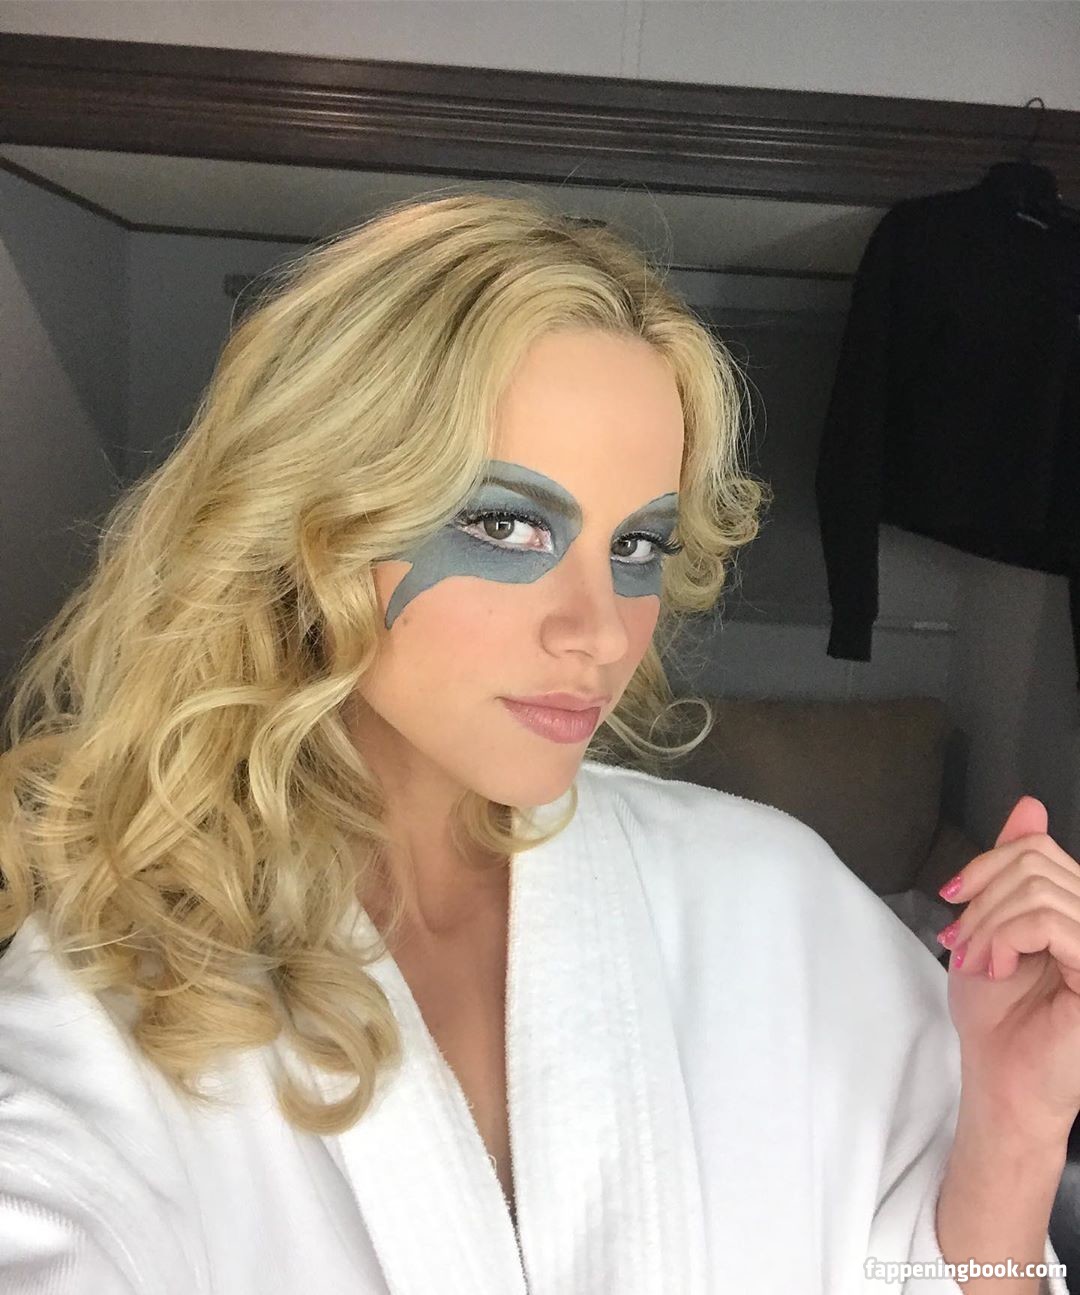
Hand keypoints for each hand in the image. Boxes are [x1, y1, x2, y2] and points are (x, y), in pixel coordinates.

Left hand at [938, 795, 1079, 1142]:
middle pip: (1035, 862)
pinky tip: (998, 967)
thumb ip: (1011, 870)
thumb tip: (1029, 807)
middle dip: (981, 900)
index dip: (986, 865)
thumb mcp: (993, 927)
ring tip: (977, 960)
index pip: (1038, 847)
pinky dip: (1006, 938)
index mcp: (1076, 909)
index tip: (953, 899)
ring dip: (988, 925)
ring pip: (1038, 891)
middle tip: (961, 943)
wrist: (1002, 1083)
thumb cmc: (999, 1018)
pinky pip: (1049, 922)